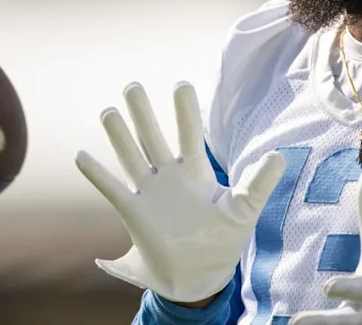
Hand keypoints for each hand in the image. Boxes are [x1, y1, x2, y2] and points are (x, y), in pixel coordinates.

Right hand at [75, 82, 285, 302]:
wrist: (199, 277)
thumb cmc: (223, 241)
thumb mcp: (244, 210)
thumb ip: (259, 183)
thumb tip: (279, 156)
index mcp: (196, 172)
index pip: (190, 135)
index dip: (185, 112)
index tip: (180, 84)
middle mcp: (169, 176)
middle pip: (153, 138)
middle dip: (144, 114)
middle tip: (133, 86)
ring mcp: (150, 192)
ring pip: (131, 156)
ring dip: (119, 136)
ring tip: (108, 111)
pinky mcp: (134, 213)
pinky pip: (112, 189)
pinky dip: (96, 174)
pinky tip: (82, 155)